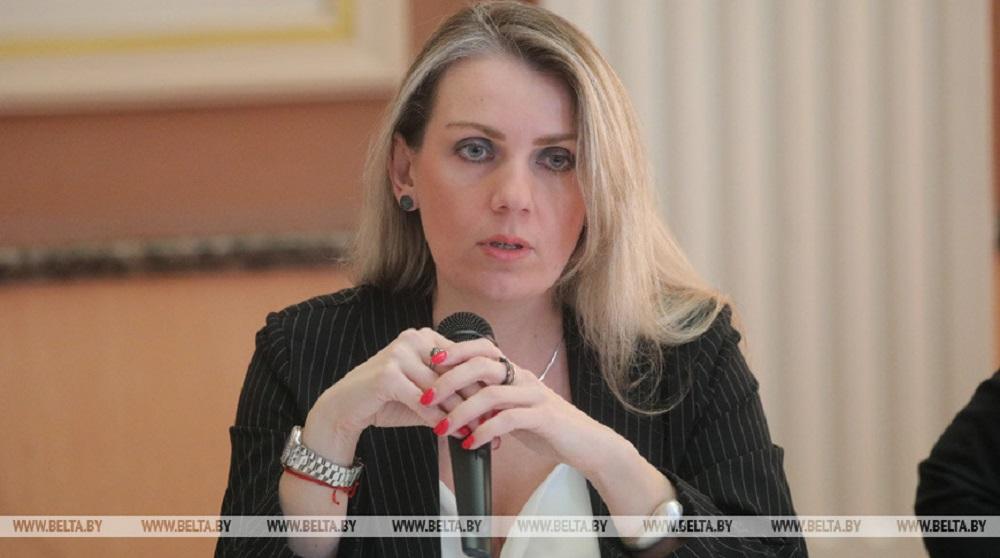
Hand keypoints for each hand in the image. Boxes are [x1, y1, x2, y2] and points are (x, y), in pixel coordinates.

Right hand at [303, 328, 498, 445]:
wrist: (344, 408)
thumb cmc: (386, 400)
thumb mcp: (423, 395)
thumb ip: (449, 397)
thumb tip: (483, 413)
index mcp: (424, 337)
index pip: (461, 360)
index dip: (481, 384)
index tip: (499, 405)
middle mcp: (413, 339)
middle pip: (453, 374)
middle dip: (474, 401)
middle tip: (494, 422)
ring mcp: (398, 354)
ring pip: (439, 389)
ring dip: (460, 413)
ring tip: (477, 431)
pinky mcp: (387, 375)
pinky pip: (421, 401)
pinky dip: (437, 418)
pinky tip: (450, 433)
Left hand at [420, 351, 616, 475]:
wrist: (586, 444)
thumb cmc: (547, 427)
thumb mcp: (515, 408)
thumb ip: (491, 400)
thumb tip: (455, 398)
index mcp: (516, 372)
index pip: (483, 348)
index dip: (456, 350)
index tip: (430, 359)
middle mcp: (524, 378)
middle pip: (482, 365)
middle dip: (449, 379)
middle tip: (426, 397)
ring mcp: (535, 396)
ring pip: (491, 394)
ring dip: (461, 411)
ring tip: (442, 428)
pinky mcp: (543, 418)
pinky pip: (508, 420)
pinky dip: (485, 432)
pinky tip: (470, 444)